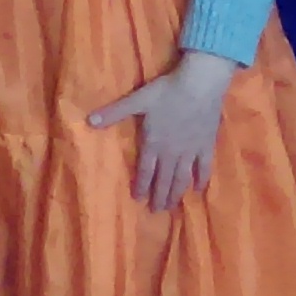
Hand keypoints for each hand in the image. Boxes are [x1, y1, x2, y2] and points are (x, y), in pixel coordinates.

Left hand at [87, 48, 233, 208]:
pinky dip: (201, 179)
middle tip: (156, 211)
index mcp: (153, 143)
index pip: (145, 171)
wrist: (200, 84)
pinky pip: (204, 167)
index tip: (138, 199)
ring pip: (182, 178)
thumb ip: (114, 112)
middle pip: (164, 179)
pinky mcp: (207, 145)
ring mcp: (191, 151)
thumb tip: (89, 121)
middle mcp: (171, 152)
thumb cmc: (167, 91)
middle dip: (159, 196)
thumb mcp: (137, 99)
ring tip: (172, 206)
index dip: (141, 186)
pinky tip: (198, 189)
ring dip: (176, 193)